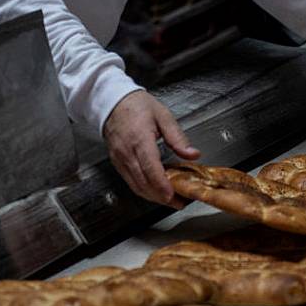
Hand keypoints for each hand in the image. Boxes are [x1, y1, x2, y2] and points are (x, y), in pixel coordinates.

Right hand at [103, 90, 199, 207]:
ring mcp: (120, 160)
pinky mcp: (117, 163)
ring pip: (136, 186)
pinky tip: (156, 191)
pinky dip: (144, 190)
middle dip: (161, 197)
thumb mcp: (163, 116)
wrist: (113, 102)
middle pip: (143, 183)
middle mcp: (127, 152)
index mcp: (140, 139)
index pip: (150, 168)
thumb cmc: (137, 107)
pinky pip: (130, 182)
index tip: (173, 195)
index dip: (162, 185)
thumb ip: (178, 138)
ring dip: (153, 197)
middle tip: (179, 202)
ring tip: (171, 200)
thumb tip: (192, 154)